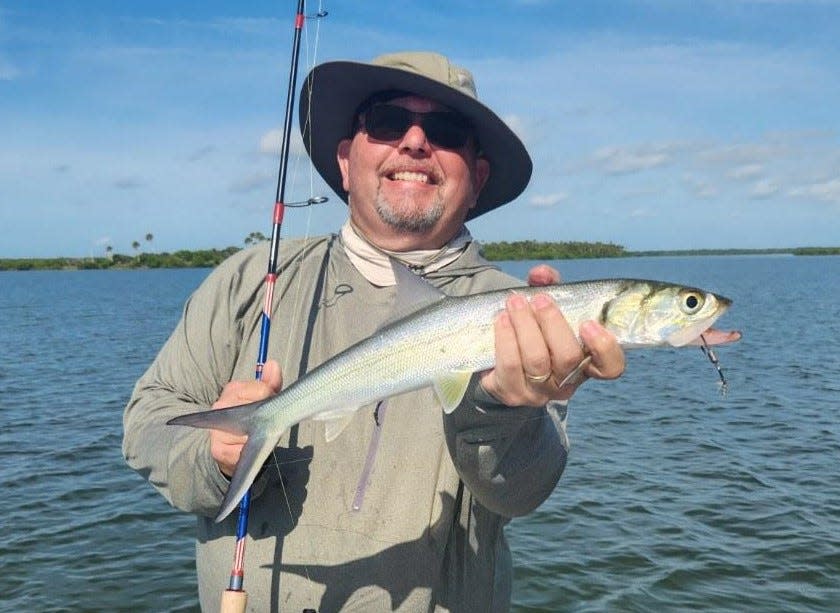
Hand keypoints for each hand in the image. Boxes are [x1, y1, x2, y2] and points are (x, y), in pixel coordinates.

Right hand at [210, 359, 281, 476]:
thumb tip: (272, 364)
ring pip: (252, 433)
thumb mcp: (263, 399)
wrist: (233, 449)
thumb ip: (271, 383)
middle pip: (257, 411)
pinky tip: (248, 449)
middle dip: (267, 420)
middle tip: (264, 425)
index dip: (272, 400)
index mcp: (233, 389)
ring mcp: (216, 427)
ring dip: (260, 438)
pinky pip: (244, 452)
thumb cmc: (250, 419)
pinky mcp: (218, 449)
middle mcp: (221, 406)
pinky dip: (251, 453)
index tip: (270, 407)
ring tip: (256, 437)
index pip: (262, 390)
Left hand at [479, 265, 624, 405]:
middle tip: (539, 299)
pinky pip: (510, 366)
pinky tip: (501, 320)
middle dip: (552, 323)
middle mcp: (566, 382)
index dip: (604, 348)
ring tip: (514, 302)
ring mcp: (540, 392)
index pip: (610, 367)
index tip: (588, 322)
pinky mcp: (513, 393)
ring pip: (536, 360)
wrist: (499, 363)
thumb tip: (541, 273)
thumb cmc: (533, 330)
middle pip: (568, 358)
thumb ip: (549, 286)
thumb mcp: (546, 307)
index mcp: (586, 362)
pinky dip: (506, 338)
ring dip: (524, 325)